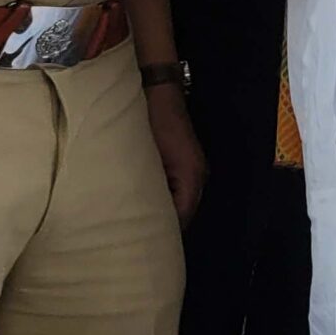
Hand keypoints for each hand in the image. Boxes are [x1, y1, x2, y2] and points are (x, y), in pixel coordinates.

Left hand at [145, 83, 207, 227]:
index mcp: (192, 176)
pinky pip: (174, 188)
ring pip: (179, 200)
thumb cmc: (150, 122)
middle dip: (164, 226)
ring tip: (137, 225)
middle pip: (184, 211)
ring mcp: (192, 167)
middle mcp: (197, 175)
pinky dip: (161, 197)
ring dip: (162, 211)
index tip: (143, 246)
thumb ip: (148, 190)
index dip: (165, 234)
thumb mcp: (144, 158)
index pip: (183, 217)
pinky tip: (142, 202)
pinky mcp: (182, 161)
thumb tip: (141, 218)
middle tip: (137, 240)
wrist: (156, 88)